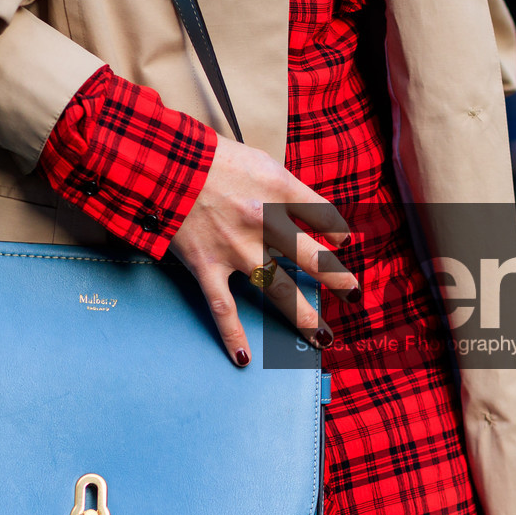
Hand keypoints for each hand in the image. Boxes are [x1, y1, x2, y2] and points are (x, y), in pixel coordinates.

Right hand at [169, 137, 358, 365]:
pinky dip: (232, 334)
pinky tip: (243, 358)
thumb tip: (300, 208)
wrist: (162, 162)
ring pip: (279, 290)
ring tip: (323, 337)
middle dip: (337, 280)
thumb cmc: (208, 155)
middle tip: (353, 295)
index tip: (339, 241)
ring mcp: (237, 249)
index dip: (337, 231)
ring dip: (304, 317)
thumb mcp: (258, 158)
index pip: (325, 215)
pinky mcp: (207, 266)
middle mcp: (266, 223)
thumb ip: (280, 186)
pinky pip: (223, 308)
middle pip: (314, 259)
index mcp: (280, 190)